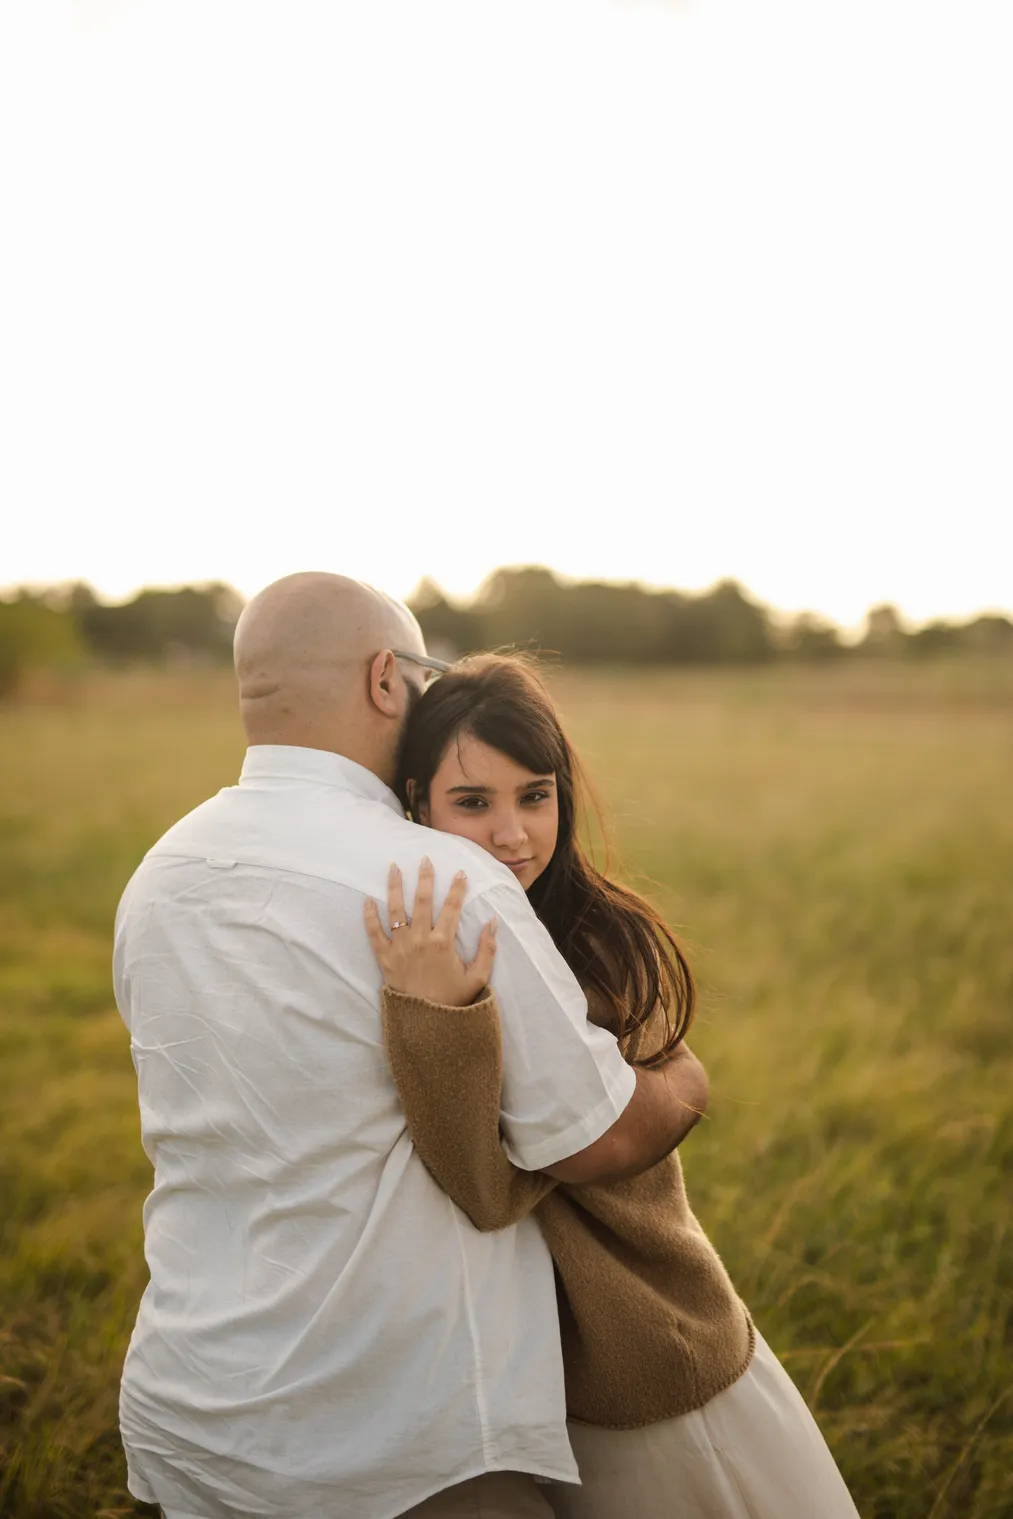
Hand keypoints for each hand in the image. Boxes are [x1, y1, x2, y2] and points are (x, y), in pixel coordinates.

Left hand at [364, 857, 497, 1006]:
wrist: (426, 1024)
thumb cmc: (453, 1000)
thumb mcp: (478, 977)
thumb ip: (487, 948)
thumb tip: (493, 921)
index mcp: (443, 943)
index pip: (452, 908)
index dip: (458, 889)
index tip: (461, 873)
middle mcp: (420, 940)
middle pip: (422, 902)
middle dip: (425, 878)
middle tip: (426, 859)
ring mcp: (400, 948)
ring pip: (396, 911)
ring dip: (394, 887)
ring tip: (393, 867)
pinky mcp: (385, 958)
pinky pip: (374, 934)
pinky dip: (369, 916)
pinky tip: (367, 900)